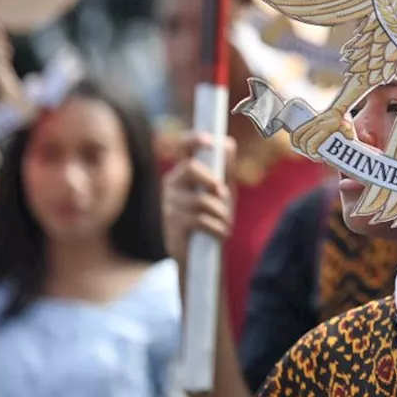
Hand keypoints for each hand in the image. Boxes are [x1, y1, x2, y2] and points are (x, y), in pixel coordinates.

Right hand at [161, 132, 236, 266]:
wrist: (199, 257)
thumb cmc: (209, 218)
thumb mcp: (220, 192)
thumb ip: (224, 168)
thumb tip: (228, 142)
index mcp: (183, 173)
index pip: (183, 148)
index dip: (193, 139)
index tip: (209, 141)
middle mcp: (171, 185)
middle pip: (191, 168)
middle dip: (213, 181)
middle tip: (223, 196)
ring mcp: (168, 206)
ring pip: (201, 199)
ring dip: (220, 214)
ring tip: (222, 223)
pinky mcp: (171, 226)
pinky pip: (202, 221)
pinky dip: (218, 228)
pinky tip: (219, 234)